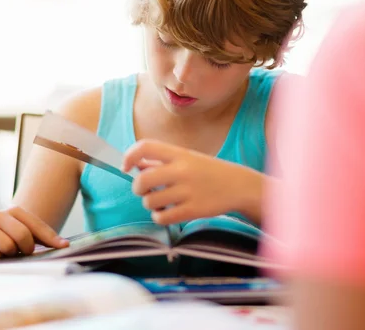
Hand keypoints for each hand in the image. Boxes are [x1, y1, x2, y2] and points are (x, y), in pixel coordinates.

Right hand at [0, 205, 69, 260]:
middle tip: (21, 253)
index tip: (63, 247)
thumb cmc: (10, 242)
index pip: (37, 225)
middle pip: (22, 235)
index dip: (50, 239)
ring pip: (6, 246)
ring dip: (9, 256)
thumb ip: (46, 238)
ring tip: (6, 254)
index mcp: (15, 211)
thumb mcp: (28, 236)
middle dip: (25, 249)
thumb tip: (65, 245)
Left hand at [122, 140, 264, 224]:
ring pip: (149, 201)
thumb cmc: (207, 171)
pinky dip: (159, 216)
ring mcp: (188, 191)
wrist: (238, 185)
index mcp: (179, 153)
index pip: (145, 147)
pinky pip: (162, 217)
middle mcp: (182, 170)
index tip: (126, 167)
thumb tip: (134, 164)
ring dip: (149, 203)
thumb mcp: (186, 158)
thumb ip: (161, 161)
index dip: (129, 156)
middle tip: (144, 190)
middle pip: (142, 180)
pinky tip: (166, 211)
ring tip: (160, 201)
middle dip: (137, 187)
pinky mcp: (193, 210)